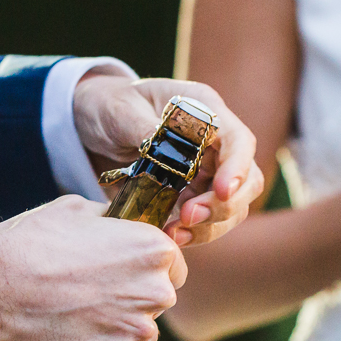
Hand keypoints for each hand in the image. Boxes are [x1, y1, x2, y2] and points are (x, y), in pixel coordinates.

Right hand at [0, 196, 187, 340]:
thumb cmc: (31, 245)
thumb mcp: (79, 210)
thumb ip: (114, 220)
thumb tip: (123, 224)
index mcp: (154, 250)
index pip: (173, 267)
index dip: (146, 271)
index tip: (122, 276)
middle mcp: (155, 291)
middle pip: (157, 302)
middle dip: (132, 301)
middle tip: (92, 297)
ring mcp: (137, 332)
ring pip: (142, 335)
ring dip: (119, 331)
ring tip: (79, 320)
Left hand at [73, 73, 263, 247]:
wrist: (93, 120)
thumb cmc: (110, 104)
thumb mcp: (120, 109)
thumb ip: (143, 128)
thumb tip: (167, 154)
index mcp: (204, 110)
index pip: (238, 140)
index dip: (237, 168)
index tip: (222, 192)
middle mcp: (214, 142)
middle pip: (246, 179)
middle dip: (225, 205)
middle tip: (187, 217)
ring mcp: (205, 171)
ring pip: (231, 206)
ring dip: (210, 226)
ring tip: (173, 234)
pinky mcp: (190, 194)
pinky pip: (205, 220)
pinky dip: (193, 233)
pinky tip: (169, 237)